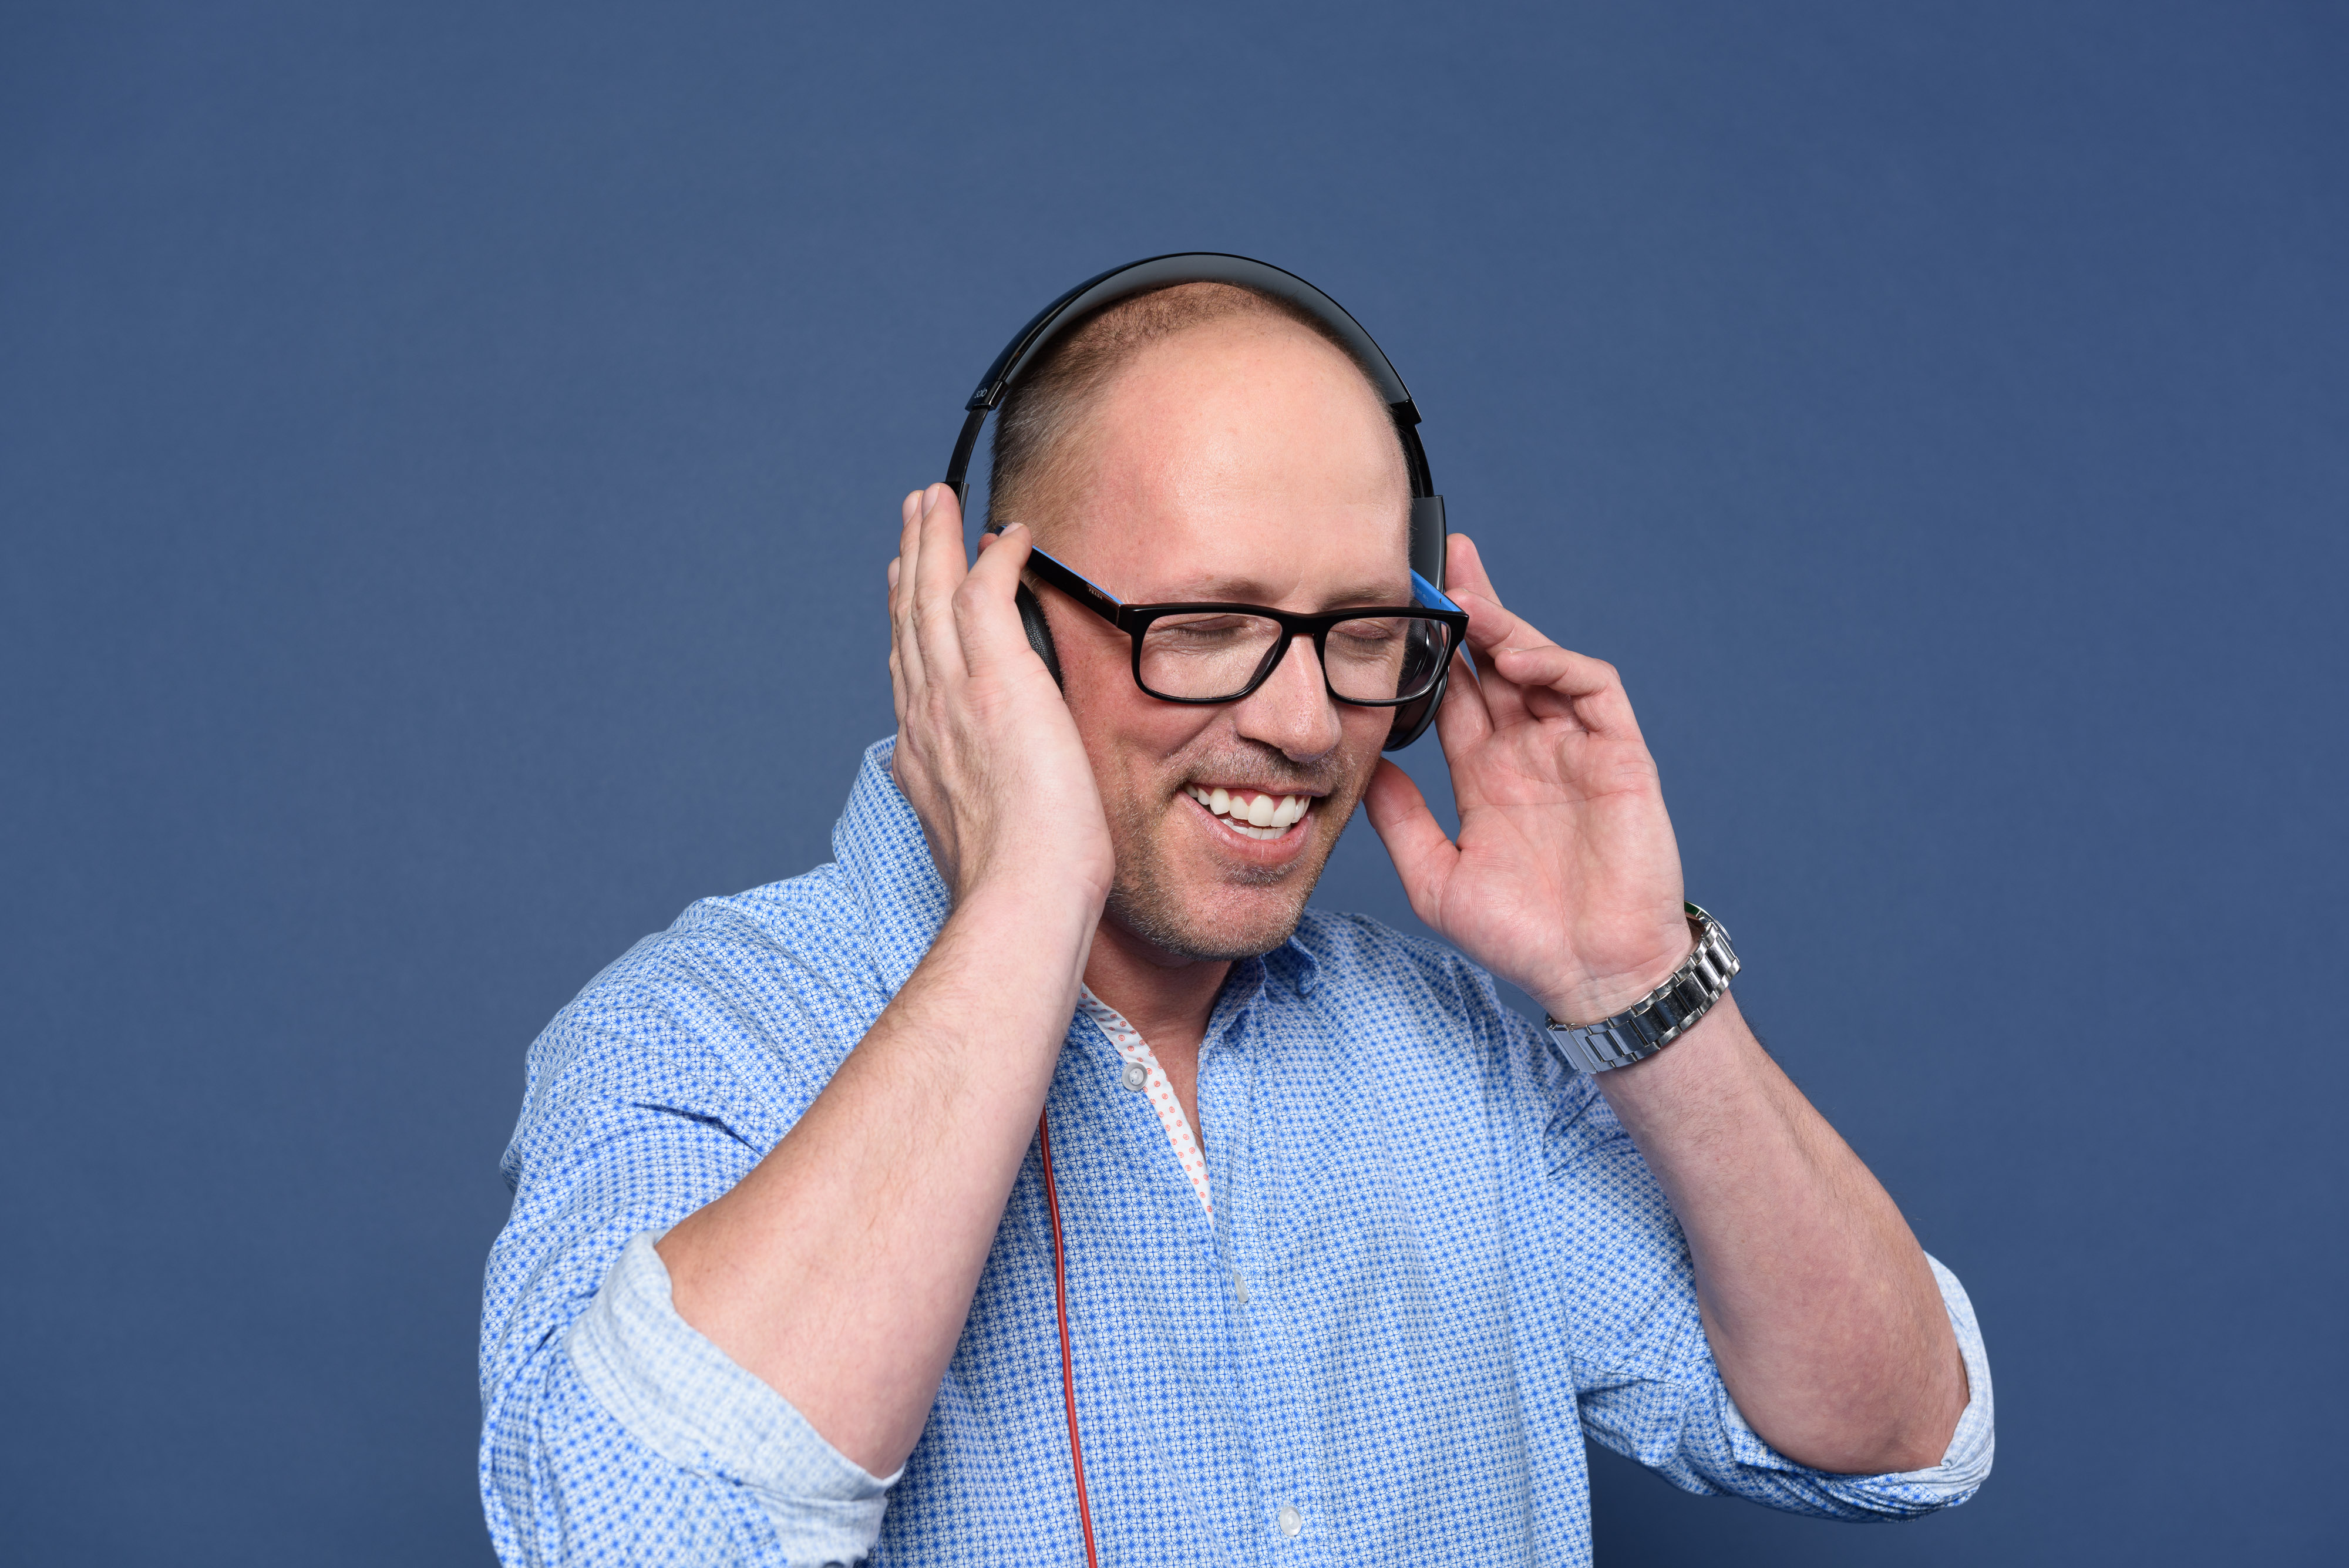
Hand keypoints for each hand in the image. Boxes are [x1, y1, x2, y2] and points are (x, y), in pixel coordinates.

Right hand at [886, 486, 1113, 909]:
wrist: (1022, 891)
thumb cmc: (1017, 883)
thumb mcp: (975, 834)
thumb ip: (965, 798)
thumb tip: (964, 788)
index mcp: (923, 752)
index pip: (909, 667)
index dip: (904, 618)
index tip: (902, 585)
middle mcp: (927, 714)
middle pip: (909, 617)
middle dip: (909, 560)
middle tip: (913, 515)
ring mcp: (956, 693)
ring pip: (933, 594)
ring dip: (934, 539)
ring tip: (935, 499)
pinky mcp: (997, 677)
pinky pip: (986, 594)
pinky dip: (993, 557)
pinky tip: (1008, 534)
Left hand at [1365, 534, 1693, 1023]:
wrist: (1592, 974)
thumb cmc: (1524, 936)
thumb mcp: (1436, 876)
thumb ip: (1400, 820)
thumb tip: (1364, 765)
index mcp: (1488, 776)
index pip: (1455, 696)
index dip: (1429, 655)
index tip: (1393, 615)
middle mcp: (1531, 752)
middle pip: (1496, 663)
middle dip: (1471, 611)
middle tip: (1437, 558)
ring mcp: (1576, 750)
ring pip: (1540, 665)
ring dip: (1506, 627)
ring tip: (1467, 596)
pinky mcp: (1619, 755)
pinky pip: (1591, 690)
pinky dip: (1557, 664)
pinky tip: (1520, 655)